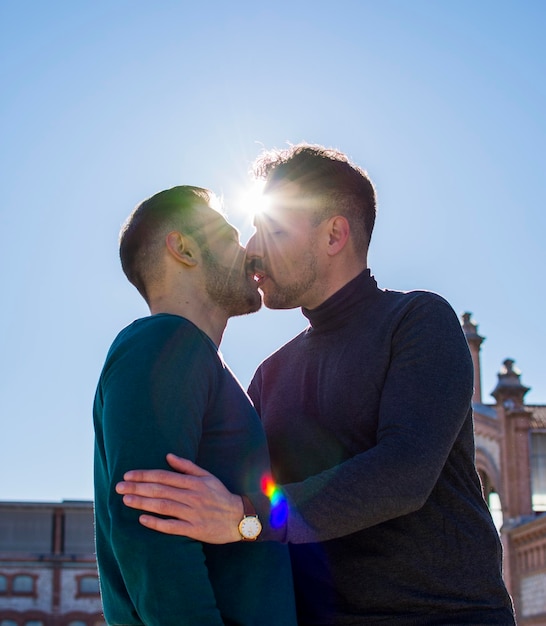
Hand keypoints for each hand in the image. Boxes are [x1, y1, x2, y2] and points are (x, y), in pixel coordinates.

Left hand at [116, 454, 243, 543]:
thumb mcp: (207, 476)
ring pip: (163, 506)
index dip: (145, 475)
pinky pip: (171, 526)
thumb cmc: (220, 495)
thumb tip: (168, 456)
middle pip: (160, 490)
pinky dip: (156, 523)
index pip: (164, 476)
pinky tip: (142, 519)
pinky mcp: (194, 530)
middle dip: (137, 487)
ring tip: (126, 499)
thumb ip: (187, 466)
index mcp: (194, 482)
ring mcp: (192, 513)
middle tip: (118, 487)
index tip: (128, 475)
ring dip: (143, 503)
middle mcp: (192, 496)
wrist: (238, 518)